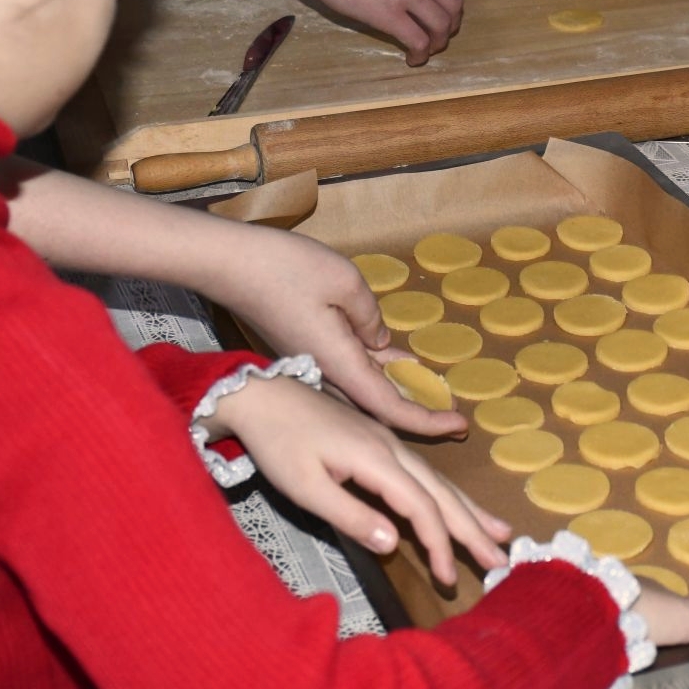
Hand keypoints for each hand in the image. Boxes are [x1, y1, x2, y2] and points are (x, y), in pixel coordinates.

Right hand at [202, 227, 468, 439]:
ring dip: (399, 390)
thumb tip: (381, 343)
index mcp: (339, 364)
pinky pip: (350, 369)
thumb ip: (371, 319)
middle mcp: (326, 372)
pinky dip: (377, 370)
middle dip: (419, 412)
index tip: (460, 425)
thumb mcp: (345, 283)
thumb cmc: (284, 268)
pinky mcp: (306, 349)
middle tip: (455, 415)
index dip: (427, 421)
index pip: (391, 407)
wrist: (229, 263)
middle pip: (380, 406)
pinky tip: (398, 362)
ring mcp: (314, 362)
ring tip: (435, 389)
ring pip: (365, 387)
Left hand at [209, 372, 509, 584]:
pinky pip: (424, 471)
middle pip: (442, 492)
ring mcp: (388, 442)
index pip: (420, 507)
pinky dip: (448, 492)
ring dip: (469, 508)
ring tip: (501, 532)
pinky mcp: (380, 441)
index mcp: (376, 458)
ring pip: (438, 479)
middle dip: (473, 527)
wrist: (262, 395)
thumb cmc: (278, 442)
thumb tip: (395, 544)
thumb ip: (350, 514)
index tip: (450, 578)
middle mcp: (392, 447)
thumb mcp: (305, 487)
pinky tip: (457, 504)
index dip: (439, 544)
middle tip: (502, 559)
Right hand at [296, 0, 462, 65]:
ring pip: (442, 24)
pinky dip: (421, 54)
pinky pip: (419, 41)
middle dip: (450, 21)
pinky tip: (412, 59)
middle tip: (439, 33)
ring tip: (428, 49)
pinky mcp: (390, 15)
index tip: (429, 7)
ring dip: (439, 41)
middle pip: (453, 2)